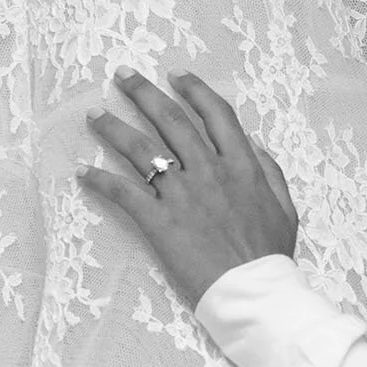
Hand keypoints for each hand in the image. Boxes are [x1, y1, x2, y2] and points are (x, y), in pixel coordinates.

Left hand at [80, 68, 300, 307]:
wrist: (252, 292)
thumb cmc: (269, 255)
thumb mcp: (284, 207)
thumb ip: (269, 170)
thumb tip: (252, 143)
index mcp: (241, 165)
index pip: (215, 114)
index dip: (194, 89)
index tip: (175, 74)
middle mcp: (208, 171)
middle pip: (170, 120)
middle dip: (143, 93)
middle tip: (122, 75)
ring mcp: (182, 194)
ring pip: (141, 149)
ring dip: (113, 128)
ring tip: (94, 115)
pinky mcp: (159, 221)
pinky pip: (123, 193)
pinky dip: (100, 181)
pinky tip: (82, 173)